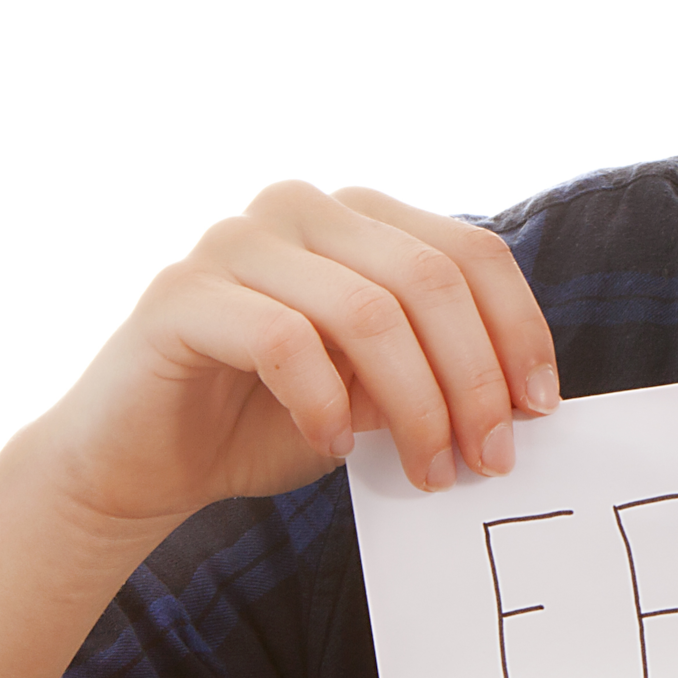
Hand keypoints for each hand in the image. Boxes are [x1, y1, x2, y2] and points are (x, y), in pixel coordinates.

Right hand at [26, 182, 559, 545]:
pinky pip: (286, 342)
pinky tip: (334, 448)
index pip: (469, 252)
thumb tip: (518, 396)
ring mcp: (235, 240)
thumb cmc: (266, 422)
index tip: (539, 409)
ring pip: (368, 311)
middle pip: (429, 279)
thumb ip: (435, 371)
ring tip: (428, 471)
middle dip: (474, 379)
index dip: (518, 330)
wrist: (139, 465)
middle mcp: (299, 207)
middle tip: (491, 458)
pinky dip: (325, 405)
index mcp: (356, 216)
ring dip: (416, 405)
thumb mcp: (375, 393)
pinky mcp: (181, 293)